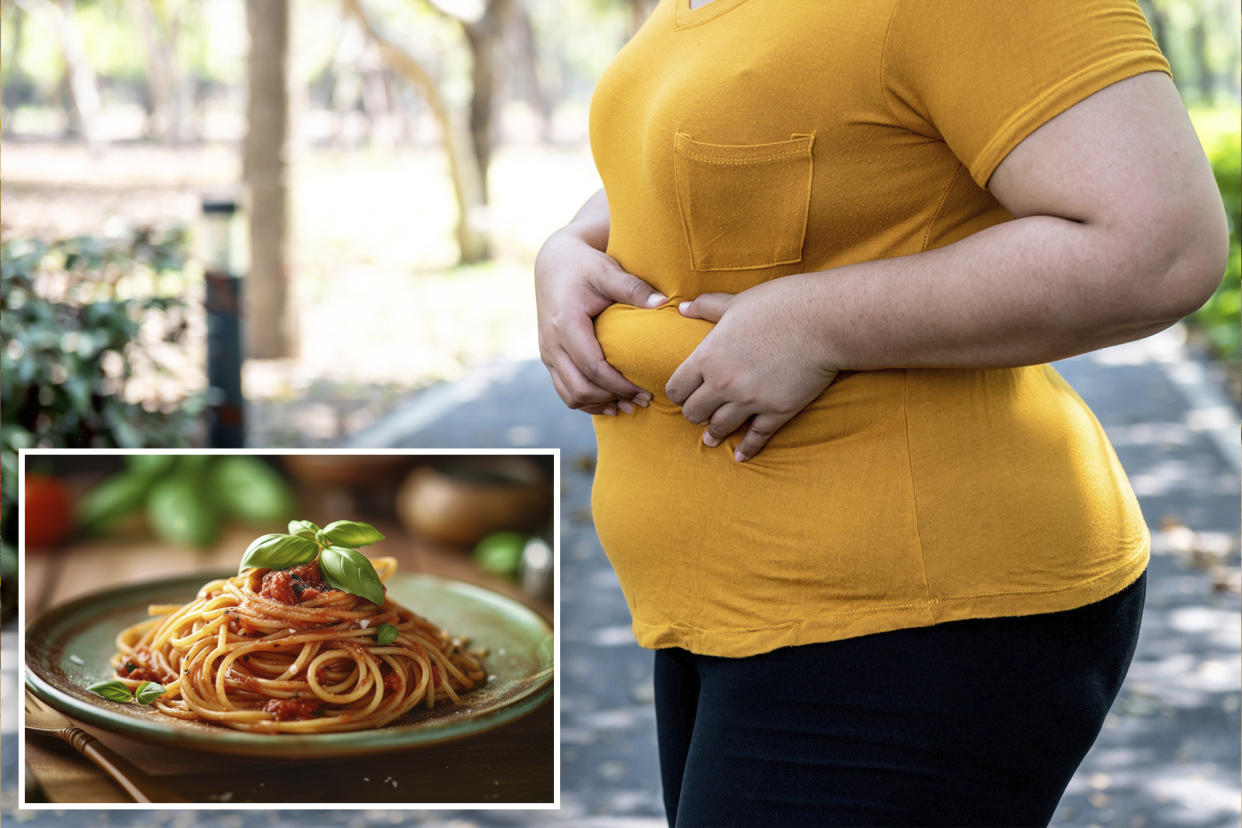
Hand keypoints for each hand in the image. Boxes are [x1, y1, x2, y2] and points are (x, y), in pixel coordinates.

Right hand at [534, 228, 665, 414]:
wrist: (554, 263)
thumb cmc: (585, 266)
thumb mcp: (608, 271)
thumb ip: (634, 288)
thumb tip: (664, 303)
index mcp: (565, 324)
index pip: (593, 367)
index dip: (619, 385)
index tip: (646, 390)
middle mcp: (551, 343)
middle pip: (580, 388)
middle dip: (612, 399)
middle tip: (643, 400)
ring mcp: (547, 353)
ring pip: (570, 395)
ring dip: (599, 405)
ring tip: (629, 405)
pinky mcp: (549, 358)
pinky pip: (565, 391)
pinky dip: (587, 402)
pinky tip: (611, 404)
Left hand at [666, 285, 839, 460]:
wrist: (823, 321)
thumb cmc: (779, 305)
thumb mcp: (737, 302)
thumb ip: (707, 307)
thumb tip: (682, 307)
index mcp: (708, 356)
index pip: (677, 388)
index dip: (678, 393)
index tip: (683, 394)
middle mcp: (724, 383)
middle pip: (693, 413)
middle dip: (694, 413)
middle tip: (699, 412)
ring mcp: (750, 400)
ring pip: (719, 428)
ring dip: (714, 433)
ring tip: (712, 437)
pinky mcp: (777, 411)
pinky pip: (756, 437)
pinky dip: (747, 448)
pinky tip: (741, 456)